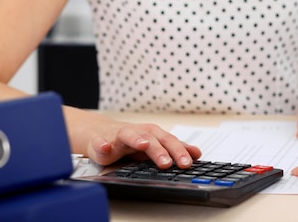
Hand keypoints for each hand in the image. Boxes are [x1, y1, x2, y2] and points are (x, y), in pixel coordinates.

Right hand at [85, 121, 201, 168]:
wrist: (101, 133)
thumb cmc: (131, 141)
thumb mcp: (154, 144)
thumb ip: (174, 149)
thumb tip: (197, 153)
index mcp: (153, 134)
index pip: (169, 142)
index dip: (179, 151)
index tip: (189, 162)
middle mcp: (139, 133)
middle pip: (152, 139)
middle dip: (160, 150)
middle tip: (168, 163)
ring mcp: (120, 136)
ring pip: (129, 136)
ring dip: (137, 140)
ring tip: (143, 145)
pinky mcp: (101, 142)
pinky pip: (100, 143)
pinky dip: (102, 144)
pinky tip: (105, 147)